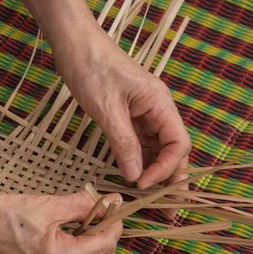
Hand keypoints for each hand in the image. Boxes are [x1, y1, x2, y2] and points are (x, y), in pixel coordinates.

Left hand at [54, 28, 190, 189]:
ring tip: (151, 200)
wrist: (75, 43)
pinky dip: (138, 159)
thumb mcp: (106, 110)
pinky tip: (133, 177)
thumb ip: (124, 144)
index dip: (166, 169)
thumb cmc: (91, 68)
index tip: (142, 185)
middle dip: (169, 178)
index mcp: (160, 103)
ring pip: (156, 147)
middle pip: (172, 149)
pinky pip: (139, 141)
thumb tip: (136, 177)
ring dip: (154, 172)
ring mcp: (144, 111)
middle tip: (165, 210)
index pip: (177, 144)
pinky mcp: (128, 113)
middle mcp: (157, 108)